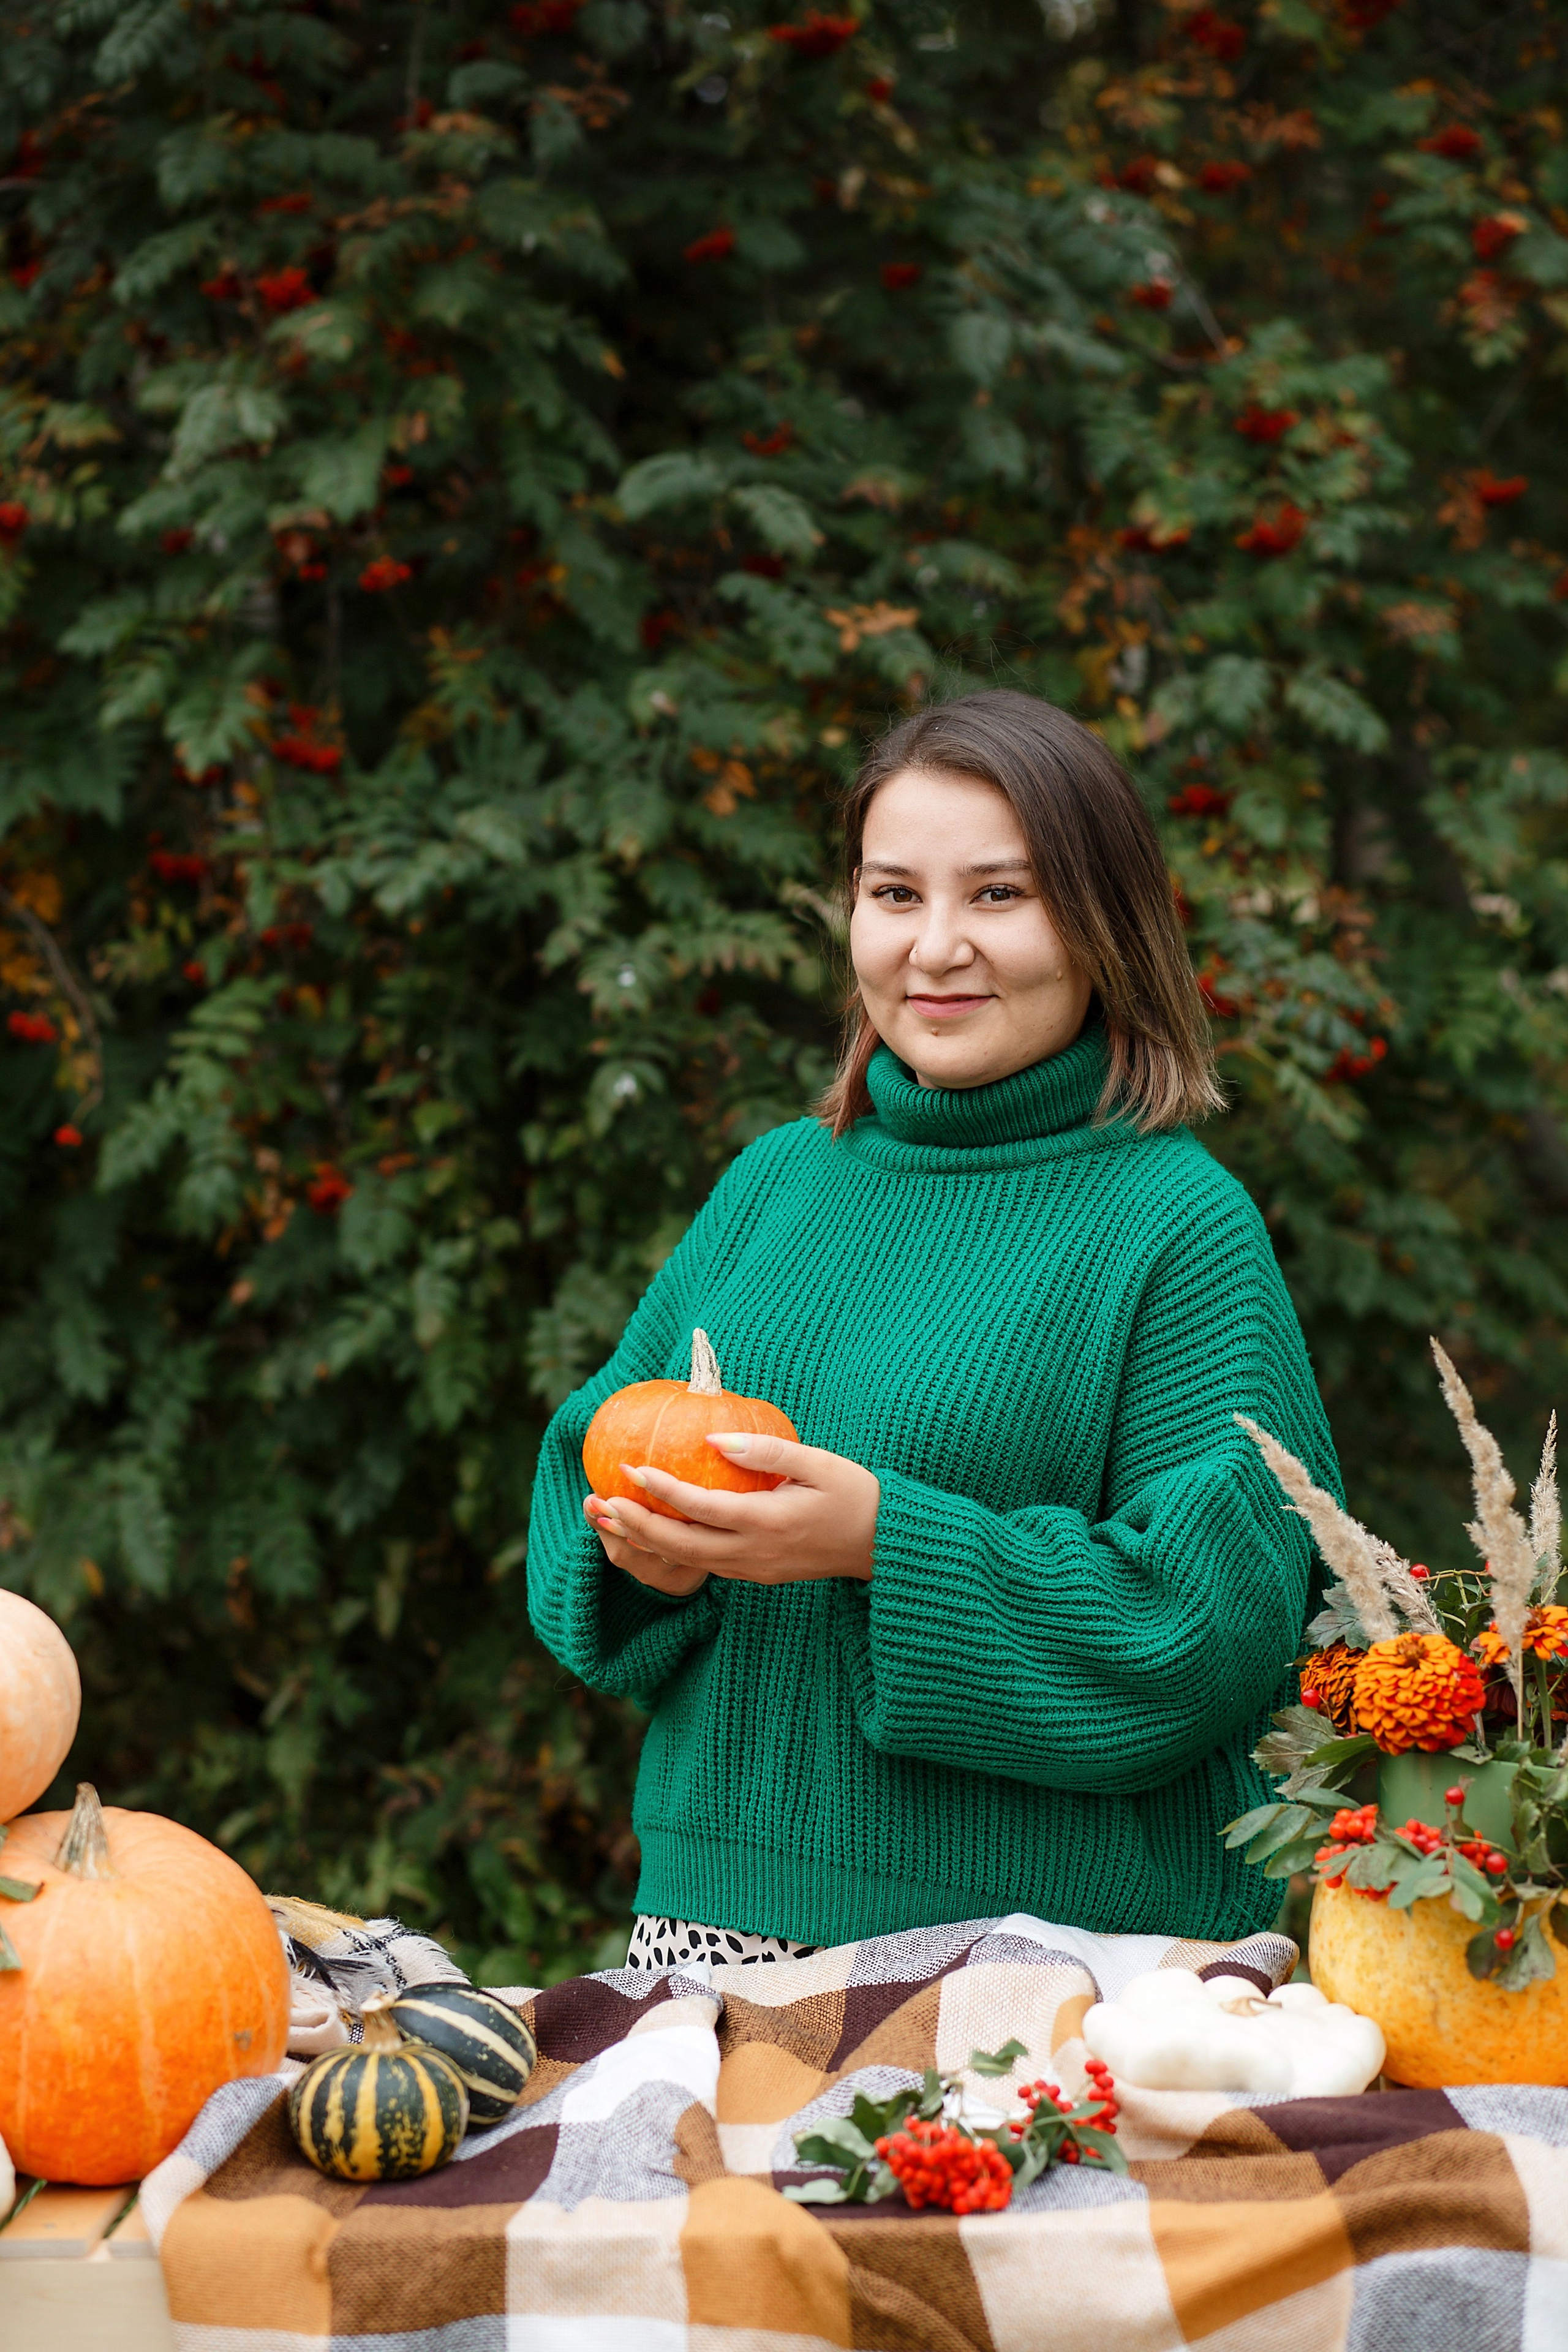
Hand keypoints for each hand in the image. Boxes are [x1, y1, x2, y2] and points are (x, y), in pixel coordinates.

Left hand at [583, 1432, 878, 1590]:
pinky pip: (703, 1564)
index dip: (663, 1491)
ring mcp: (754, 1569)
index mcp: (769, 1522)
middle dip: (636, 1525)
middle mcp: (754, 1552)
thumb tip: (713, 1438)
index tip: (630, 1468)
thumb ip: (767, 1451)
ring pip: (687, 1562)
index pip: (702, 1508)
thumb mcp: (819, 1463)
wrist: (883, 1545)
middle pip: (681, 1546)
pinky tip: (652, 1529)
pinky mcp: (756, 1574)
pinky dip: (670, 1549)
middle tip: (600, 1502)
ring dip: (646, 1541)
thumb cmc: (855, 1495)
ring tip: (610, 1519)